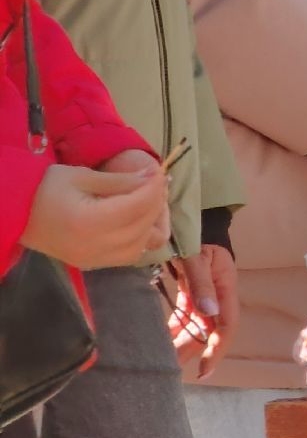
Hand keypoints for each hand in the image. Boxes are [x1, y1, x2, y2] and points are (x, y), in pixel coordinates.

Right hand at [20, 164, 168, 268]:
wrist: (14, 213)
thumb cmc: (44, 188)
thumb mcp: (82, 177)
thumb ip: (120, 181)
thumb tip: (152, 178)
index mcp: (92, 221)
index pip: (138, 206)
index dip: (154, 188)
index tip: (161, 173)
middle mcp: (97, 245)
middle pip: (143, 225)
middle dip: (156, 203)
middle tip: (157, 184)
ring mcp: (96, 259)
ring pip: (142, 245)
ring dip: (151, 223)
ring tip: (148, 202)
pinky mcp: (93, 264)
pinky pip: (129, 255)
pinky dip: (140, 239)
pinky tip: (137, 222)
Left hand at [169, 245, 238, 378]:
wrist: (193, 221)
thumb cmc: (196, 235)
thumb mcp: (198, 257)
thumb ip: (201, 283)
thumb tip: (208, 313)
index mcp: (225, 290)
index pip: (225, 326)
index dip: (217, 349)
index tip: (203, 370)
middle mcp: (217, 297)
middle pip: (207, 331)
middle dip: (191, 352)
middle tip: (172, 372)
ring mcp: (204, 296)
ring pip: (194, 326)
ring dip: (181, 343)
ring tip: (163, 361)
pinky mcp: (190, 293)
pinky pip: (184, 317)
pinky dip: (173, 329)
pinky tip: (161, 340)